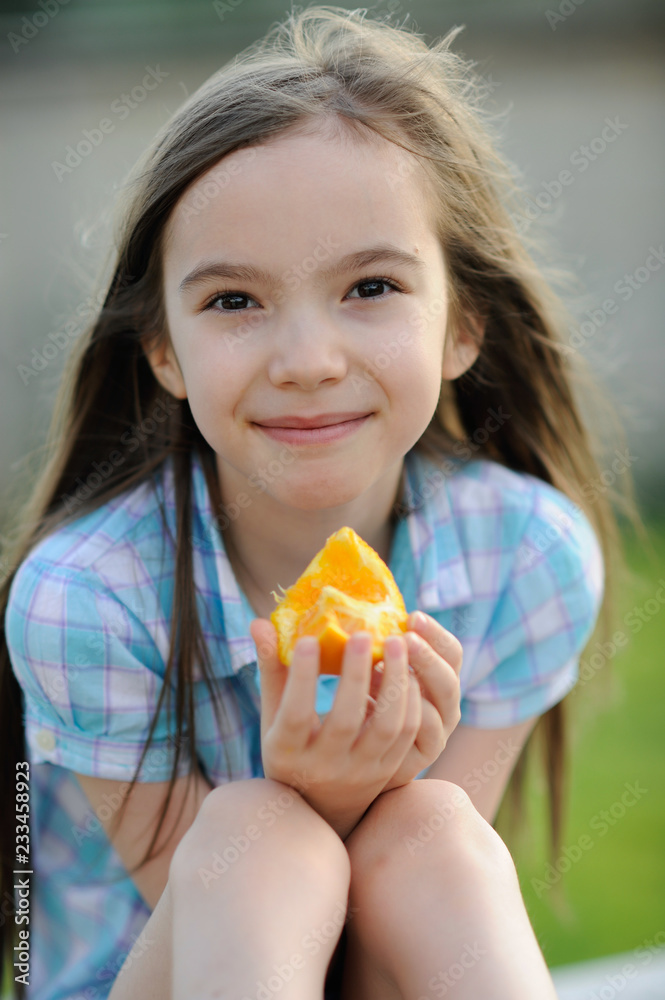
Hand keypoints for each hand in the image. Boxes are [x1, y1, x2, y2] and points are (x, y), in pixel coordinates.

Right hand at [249, 618, 421, 839]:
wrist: (322, 806)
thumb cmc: (292, 748)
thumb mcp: (274, 716)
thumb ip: (272, 669)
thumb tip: (260, 622)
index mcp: (288, 752)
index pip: (295, 715)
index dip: (302, 678)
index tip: (310, 639)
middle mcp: (326, 767)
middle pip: (346, 720)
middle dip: (356, 674)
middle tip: (363, 633)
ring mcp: (362, 771)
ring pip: (388, 726)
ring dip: (395, 681)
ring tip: (397, 641)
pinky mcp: (390, 769)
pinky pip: (408, 733)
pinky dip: (410, 697)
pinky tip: (408, 667)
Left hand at [374, 611, 462, 792]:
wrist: (350, 762)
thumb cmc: (362, 708)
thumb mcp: (373, 675)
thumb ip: (379, 653)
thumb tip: (361, 615)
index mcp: (440, 680)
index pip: (451, 652)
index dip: (436, 633)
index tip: (412, 616)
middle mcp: (445, 706)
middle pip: (451, 676)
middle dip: (429, 654)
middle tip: (405, 637)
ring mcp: (438, 733)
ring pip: (442, 705)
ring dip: (419, 678)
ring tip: (389, 662)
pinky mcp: (422, 755)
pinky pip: (425, 730)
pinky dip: (409, 710)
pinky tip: (381, 696)